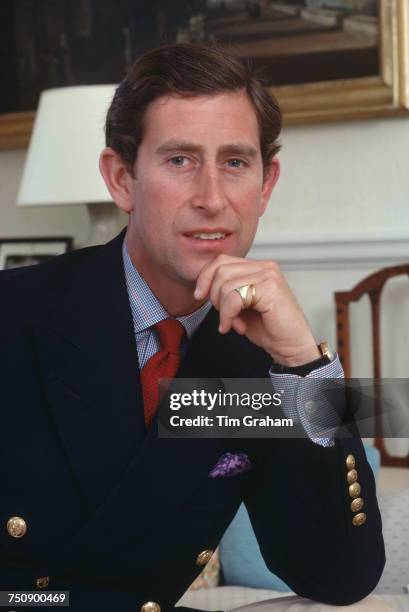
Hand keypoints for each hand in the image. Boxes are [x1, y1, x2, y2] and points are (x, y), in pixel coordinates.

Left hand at [194, 254, 319, 366]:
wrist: (291, 346)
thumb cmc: (268, 328)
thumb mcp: (241, 304)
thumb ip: (227, 290)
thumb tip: (203, 285)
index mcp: (258, 267)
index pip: (221, 260)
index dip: (205, 277)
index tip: (199, 295)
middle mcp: (265, 266)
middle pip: (220, 270)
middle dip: (214, 296)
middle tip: (225, 316)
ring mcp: (269, 275)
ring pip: (225, 284)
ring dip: (224, 310)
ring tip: (235, 323)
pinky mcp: (270, 288)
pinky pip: (234, 298)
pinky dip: (229, 315)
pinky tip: (238, 327)